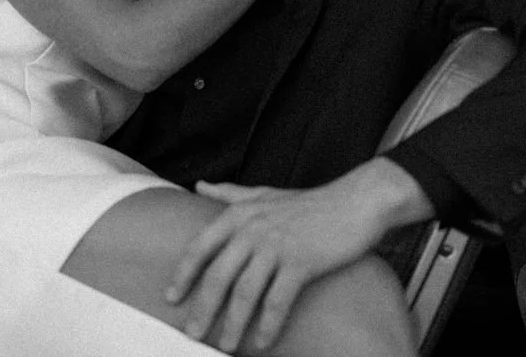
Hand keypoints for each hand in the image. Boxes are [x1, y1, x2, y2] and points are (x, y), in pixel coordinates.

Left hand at [166, 158, 434, 353]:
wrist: (355, 201)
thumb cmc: (307, 202)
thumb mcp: (263, 193)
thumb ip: (229, 193)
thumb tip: (199, 185)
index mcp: (239, 214)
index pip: (200, 247)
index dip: (183, 275)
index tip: (171, 298)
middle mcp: (252, 229)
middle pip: (218, 275)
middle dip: (203, 308)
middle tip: (192, 333)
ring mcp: (277, 245)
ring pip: (245, 292)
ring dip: (233, 324)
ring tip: (225, 346)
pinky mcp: (302, 262)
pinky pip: (278, 301)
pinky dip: (268, 325)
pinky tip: (262, 343)